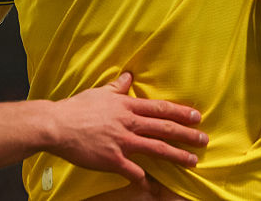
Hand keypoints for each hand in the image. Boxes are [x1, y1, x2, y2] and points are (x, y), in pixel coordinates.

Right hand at [47, 72, 206, 182]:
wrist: (57, 125)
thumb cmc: (76, 108)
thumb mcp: (99, 93)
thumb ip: (117, 87)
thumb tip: (129, 76)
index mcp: (126, 106)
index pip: (160, 108)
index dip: (180, 112)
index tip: (197, 116)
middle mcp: (128, 123)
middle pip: (164, 128)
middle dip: (187, 134)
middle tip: (204, 139)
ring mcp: (122, 142)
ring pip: (156, 148)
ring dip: (177, 155)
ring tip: (192, 161)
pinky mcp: (112, 160)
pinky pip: (133, 171)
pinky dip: (144, 178)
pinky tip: (152, 184)